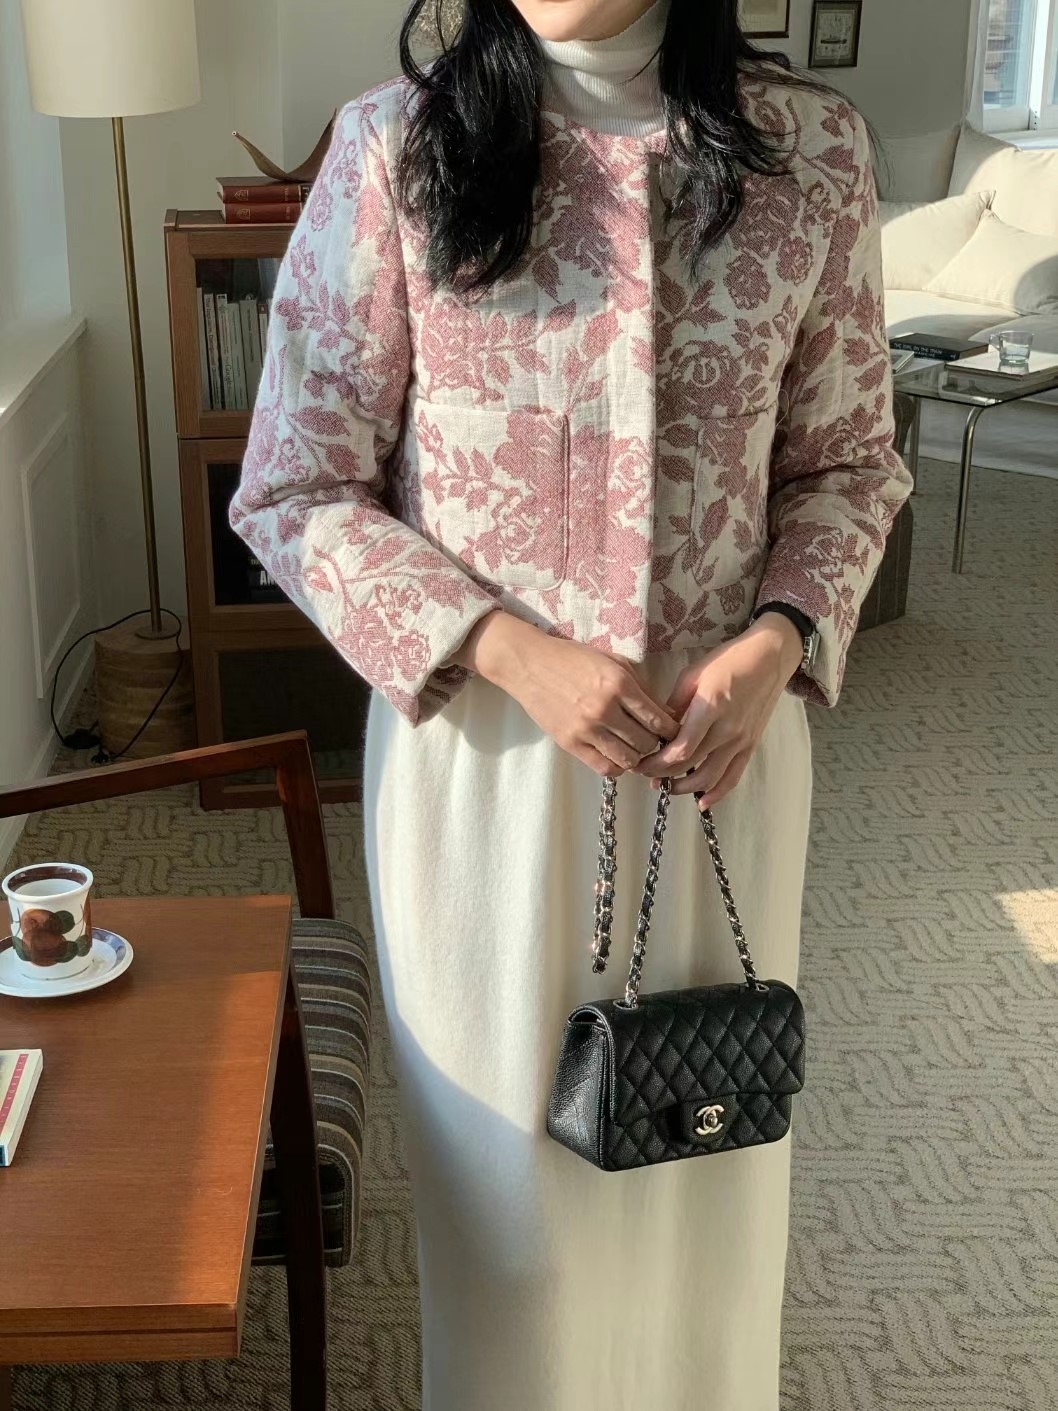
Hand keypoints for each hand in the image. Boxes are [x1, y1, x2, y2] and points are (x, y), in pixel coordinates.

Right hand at [453, 612, 680, 775]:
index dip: (671, 730)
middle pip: (646, 742)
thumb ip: (640, 687)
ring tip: (635, 749)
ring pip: (628, 759)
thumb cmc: (574, 658)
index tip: (672, 732)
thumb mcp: (613, 662)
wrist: (530, 664)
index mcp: (619, 683)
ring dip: (637, 757)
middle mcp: (605, 708)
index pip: (658, 719)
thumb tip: (666, 715)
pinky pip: (604, 767)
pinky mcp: (570, 743)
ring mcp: (586, 728)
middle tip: (654, 741)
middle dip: (655, 744)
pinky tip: (617, 755)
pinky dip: (617, 766)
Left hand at [632, 613, 803, 806]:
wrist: (769, 658)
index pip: (681, 748)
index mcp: (710, 708)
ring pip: (710, 777)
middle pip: (691, 764)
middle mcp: (727, 729)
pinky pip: (733, 776)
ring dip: (685, 788)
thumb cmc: (727, 661)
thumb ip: (674, 705)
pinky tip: (702, 802)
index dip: (658, 763)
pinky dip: (717, 793)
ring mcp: (741, 740)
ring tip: (666, 787)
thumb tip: (656, 729)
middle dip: (664, 775)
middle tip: (646, 775)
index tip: (641, 764)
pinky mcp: (750, 745)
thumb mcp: (692, 675)